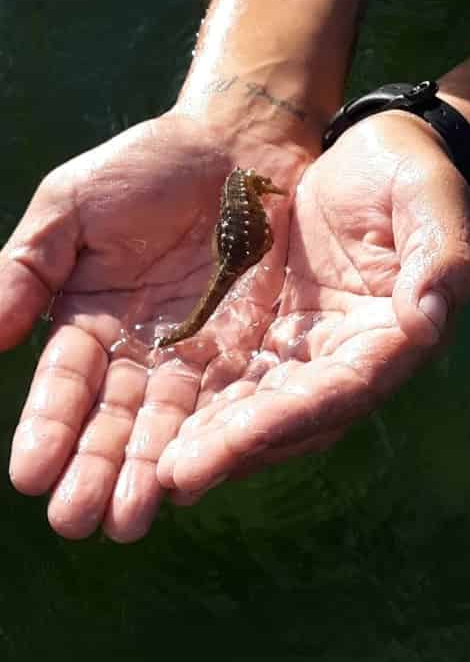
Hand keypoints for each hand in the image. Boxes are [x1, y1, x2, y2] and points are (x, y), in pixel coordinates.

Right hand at [1, 110, 308, 540]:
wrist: (242, 140)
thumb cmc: (150, 164)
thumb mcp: (71, 205)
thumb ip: (27, 266)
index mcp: (88, 321)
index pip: (63, 385)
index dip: (47, 428)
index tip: (29, 474)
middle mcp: (139, 352)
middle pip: (113, 422)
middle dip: (95, 472)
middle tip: (80, 521)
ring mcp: (196, 357)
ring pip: (167, 425)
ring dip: (146, 474)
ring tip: (130, 521)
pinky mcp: (251, 352)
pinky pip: (230, 402)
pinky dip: (212, 439)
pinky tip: (193, 478)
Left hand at [156, 112, 469, 495]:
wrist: (377, 150)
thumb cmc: (413, 172)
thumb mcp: (432, 201)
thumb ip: (440, 256)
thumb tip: (425, 320)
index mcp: (397, 336)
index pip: (344, 390)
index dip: (291, 418)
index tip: (237, 440)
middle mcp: (351, 357)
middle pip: (293, 416)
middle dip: (237, 448)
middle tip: (176, 477)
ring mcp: (309, 348)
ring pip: (257, 405)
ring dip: (212, 439)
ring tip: (156, 470)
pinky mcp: (274, 331)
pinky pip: (234, 373)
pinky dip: (201, 403)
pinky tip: (155, 427)